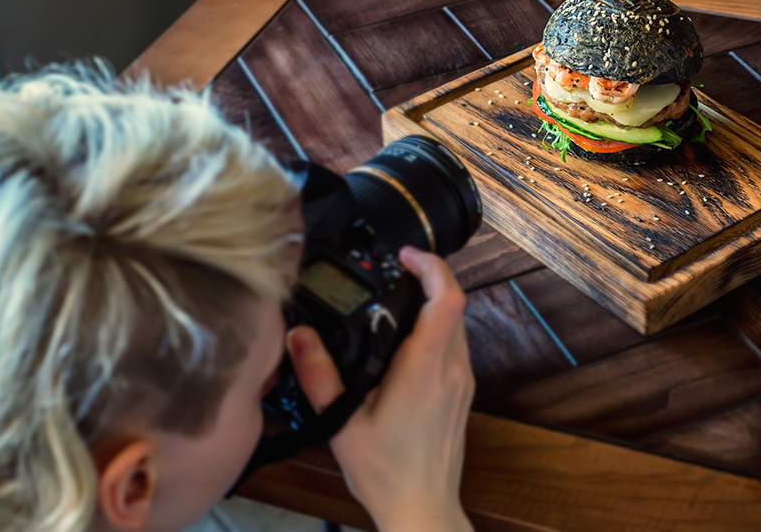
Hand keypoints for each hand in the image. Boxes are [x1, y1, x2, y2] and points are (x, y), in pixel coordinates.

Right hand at [287, 246, 474, 531]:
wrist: (423, 508)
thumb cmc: (388, 474)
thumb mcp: (341, 424)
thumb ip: (319, 376)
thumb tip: (299, 336)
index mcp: (425, 371)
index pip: (447, 299)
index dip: (432, 266)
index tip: (407, 255)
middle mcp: (452, 370)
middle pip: (455, 304)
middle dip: (429, 278)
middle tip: (396, 270)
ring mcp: (462, 382)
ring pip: (457, 324)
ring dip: (433, 304)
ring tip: (396, 301)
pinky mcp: (462, 393)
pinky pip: (456, 346)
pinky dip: (436, 329)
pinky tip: (405, 342)